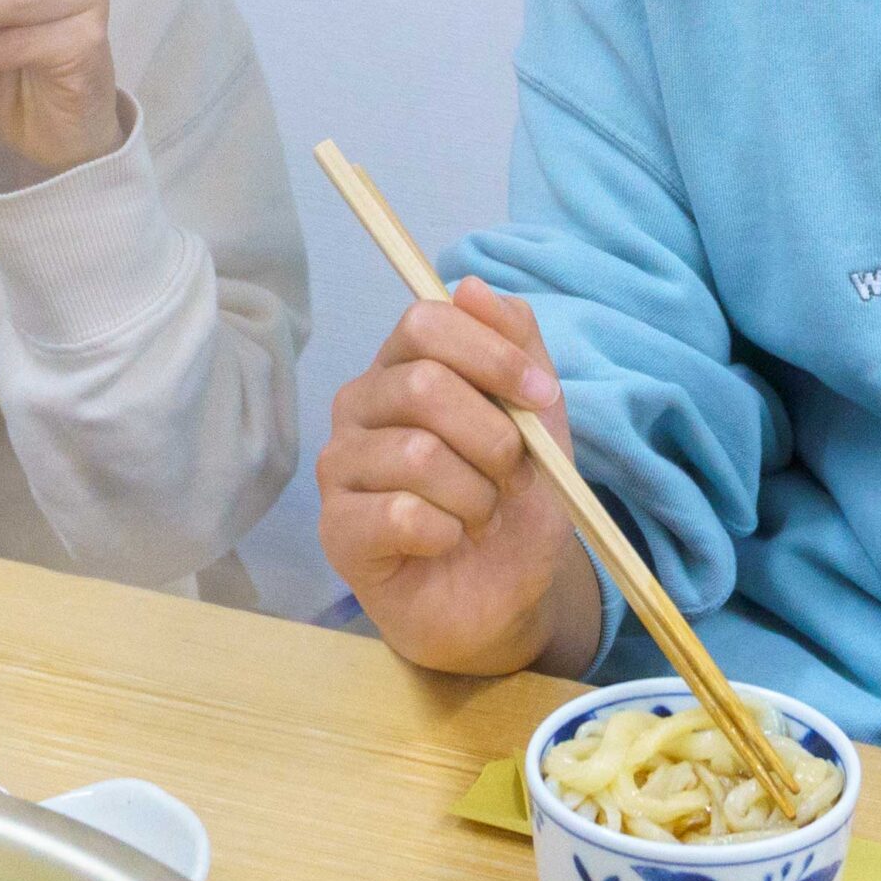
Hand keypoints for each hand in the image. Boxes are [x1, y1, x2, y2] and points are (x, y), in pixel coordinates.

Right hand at [319, 280, 598, 677]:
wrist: (506, 593)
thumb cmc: (512, 498)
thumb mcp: (539, 417)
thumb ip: (516, 344)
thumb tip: (473, 287)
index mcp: (402, 366)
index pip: (425, 321)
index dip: (492, 355)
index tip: (543, 397)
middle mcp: (360, 405)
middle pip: (424, 386)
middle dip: (495, 439)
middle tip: (512, 478)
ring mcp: (340, 466)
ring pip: (418, 454)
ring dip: (476, 495)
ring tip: (480, 517)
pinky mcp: (337, 529)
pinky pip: (401, 514)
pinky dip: (448, 532)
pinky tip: (448, 542)